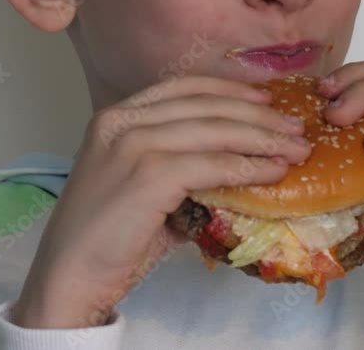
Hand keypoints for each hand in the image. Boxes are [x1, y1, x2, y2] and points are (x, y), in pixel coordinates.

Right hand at [11, 76, 309, 327]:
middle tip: (295, 130)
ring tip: (295, 151)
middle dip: (258, 116)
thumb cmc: (102, 238)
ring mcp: (134, 145)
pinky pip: (215, 164)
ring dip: (263, 140)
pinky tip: (272, 174)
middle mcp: (122, 121)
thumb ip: (175, 168)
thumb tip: (234, 169)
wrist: (68, 275)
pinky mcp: (150, 174)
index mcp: (115, 117)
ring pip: (215, 131)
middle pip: (205, 105)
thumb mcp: (135, 186)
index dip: (229, 92)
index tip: (265, 103)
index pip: (182, 88)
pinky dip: (250, 167)